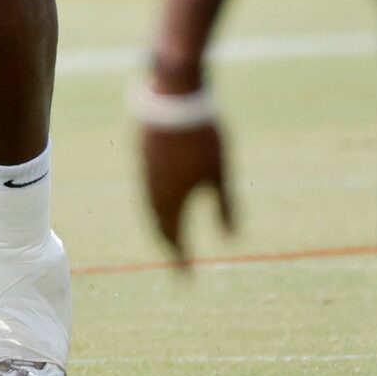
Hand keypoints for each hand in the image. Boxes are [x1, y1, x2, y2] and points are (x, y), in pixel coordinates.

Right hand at [139, 90, 234, 267]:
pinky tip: (164, 193)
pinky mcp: (145, 154)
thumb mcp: (220, 173)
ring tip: (170, 228)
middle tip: (177, 256)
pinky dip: (156, 199)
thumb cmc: (202, 138)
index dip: (181, 259)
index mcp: (171, 199)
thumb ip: (225, 205)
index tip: (186, 279)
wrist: (175, 96)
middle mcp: (153, 190)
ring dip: (161, 220)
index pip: (174, 237)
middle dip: (169, 240)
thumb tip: (232, 237)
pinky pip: (148, 186)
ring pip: (151, 204)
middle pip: (158, 223)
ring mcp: (146, 171)